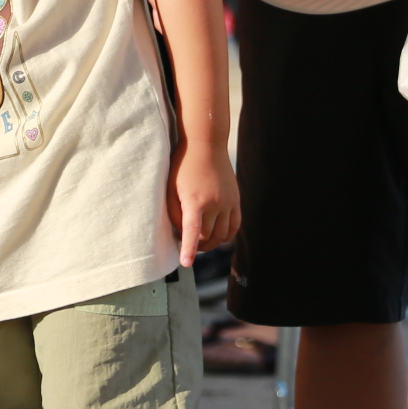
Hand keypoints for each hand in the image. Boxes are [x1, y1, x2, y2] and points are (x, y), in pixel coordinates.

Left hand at [169, 136, 239, 263]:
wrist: (206, 145)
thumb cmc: (182, 166)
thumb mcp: (171, 189)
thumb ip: (175, 213)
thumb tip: (181, 234)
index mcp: (196, 201)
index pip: (192, 232)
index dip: (188, 250)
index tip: (186, 263)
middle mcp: (215, 204)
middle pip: (207, 237)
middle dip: (197, 245)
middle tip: (187, 244)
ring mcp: (229, 203)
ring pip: (222, 236)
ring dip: (211, 243)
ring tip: (200, 241)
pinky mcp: (236, 201)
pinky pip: (234, 227)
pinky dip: (225, 236)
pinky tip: (216, 235)